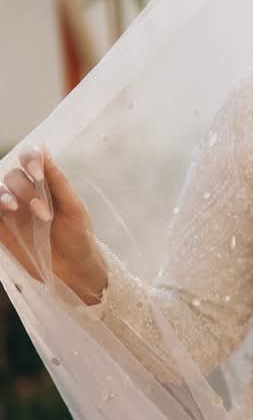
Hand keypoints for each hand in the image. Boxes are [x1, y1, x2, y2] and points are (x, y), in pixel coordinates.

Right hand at [0, 147, 106, 303]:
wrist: (73, 270)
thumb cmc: (78, 236)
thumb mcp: (74, 208)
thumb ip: (57, 181)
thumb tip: (44, 150)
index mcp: (45, 185)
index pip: (30, 161)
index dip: (29, 160)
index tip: (37, 173)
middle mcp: (26, 194)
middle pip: (13, 176)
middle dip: (25, 189)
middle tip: (42, 211)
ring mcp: (12, 211)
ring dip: (4, 195)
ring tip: (15, 209)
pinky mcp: (2, 228)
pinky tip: (4, 210)